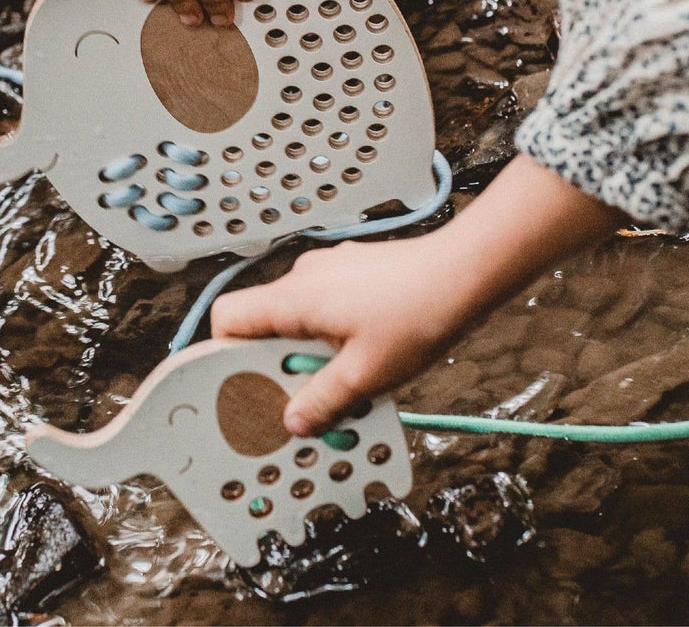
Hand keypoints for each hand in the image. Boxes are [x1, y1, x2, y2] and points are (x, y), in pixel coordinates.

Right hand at [211, 156, 626, 435]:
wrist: (465, 270)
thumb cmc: (417, 316)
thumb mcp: (367, 374)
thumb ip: (323, 399)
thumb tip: (291, 420)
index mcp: (294, 299)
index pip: (228, 317)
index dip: (223, 354)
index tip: (242, 387)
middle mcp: (303, 277)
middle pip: (265, 324)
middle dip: (280, 366)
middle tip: (307, 400)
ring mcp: (330, 269)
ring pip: (299, 317)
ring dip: (312, 353)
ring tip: (347, 382)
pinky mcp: (354, 270)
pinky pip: (325, 305)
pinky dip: (334, 333)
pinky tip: (369, 354)